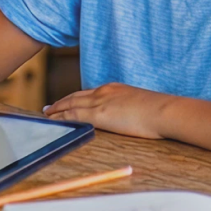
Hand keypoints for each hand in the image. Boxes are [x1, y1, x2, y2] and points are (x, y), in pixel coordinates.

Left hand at [44, 83, 174, 138]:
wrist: (164, 111)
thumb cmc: (160, 111)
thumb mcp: (141, 104)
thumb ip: (130, 108)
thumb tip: (129, 117)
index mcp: (114, 88)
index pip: (89, 93)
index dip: (75, 98)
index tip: (67, 102)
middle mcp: (103, 92)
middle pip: (76, 96)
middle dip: (61, 102)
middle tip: (49, 108)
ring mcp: (100, 102)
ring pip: (70, 104)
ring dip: (56, 109)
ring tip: (46, 114)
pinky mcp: (98, 114)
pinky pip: (73, 115)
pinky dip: (61, 117)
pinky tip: (53, 121)